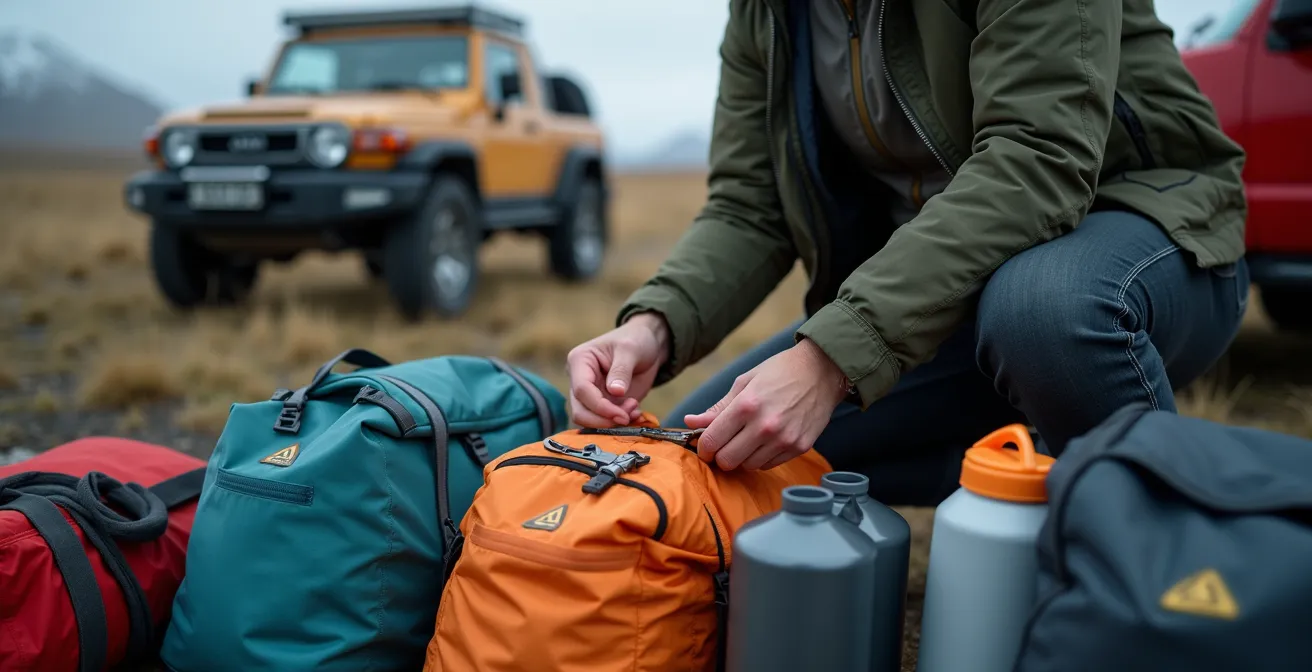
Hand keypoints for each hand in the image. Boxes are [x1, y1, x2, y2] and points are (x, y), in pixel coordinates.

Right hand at [565, 312, 669, 426]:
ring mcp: (590, 394)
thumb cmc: (636, 340)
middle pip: (580, 411)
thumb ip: (621, 370)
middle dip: (603, 420)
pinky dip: (620, 423)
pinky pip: (605, 421)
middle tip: (627, 417)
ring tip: (634, 410)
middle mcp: (579, 379)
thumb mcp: (630, 350)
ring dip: (612, 423)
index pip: (582, 390)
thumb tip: (615, 392)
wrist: (648, 345)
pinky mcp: (603, 404)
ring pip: (590, 420)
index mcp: (580, 361)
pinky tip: (636, 412)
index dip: (600, 407)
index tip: (622, 414)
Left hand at [687, 338, 847, 470]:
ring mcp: (784, 439)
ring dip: (742, 457)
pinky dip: (762, 457)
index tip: (705, 445)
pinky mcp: (799, 447)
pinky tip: (766, 440)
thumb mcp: (745, 382)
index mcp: (746, 405)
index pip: (712, 441)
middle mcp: (765, 426)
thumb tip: (690, 422)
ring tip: (748, 438)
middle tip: (724, 445)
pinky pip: (769, 465)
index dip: (703, 447)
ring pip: (748, 466)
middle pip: (727, 460)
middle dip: (720, 455)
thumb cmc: (780, 372)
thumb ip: (717, 408)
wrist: (822, 371)